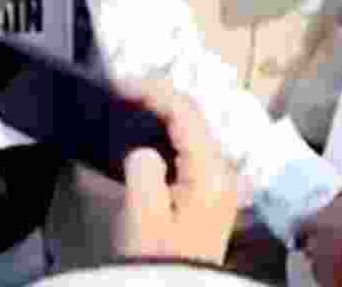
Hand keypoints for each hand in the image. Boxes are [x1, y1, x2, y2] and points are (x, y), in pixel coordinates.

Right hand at [114, 78, 239, 263]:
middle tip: (121, 91)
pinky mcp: (207, 194)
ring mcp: (218, 183)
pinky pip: (189, 149)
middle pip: (193, 117)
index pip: (187, 112)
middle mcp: (222, 172)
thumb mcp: (143, 215)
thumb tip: (144, 152)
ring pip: (192, 132)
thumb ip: (142, 169)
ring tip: (129, 105)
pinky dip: (167, 134)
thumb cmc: (158, 257)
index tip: (119, 85)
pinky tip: (145, 134)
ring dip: (162, 114)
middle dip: (158, 97)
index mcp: (211, 172)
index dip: (153, 90)